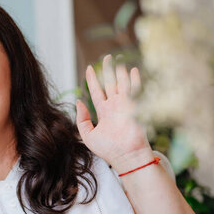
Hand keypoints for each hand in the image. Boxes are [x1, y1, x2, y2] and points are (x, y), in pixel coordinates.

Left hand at [76, 55, 152, 170]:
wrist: (126, 156)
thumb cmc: (108, 149)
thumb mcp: (88, 135)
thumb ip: (82, 119)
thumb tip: (79, 101)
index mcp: (103, 112)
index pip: (96, 91)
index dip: (92, 80)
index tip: (89, 68)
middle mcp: (114, 106)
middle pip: (110, 83)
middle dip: (108, 70)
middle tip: (107, 57)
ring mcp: (125, 105)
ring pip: (121, 83)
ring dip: (120, 71)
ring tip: (118, 59)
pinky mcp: (135, 106)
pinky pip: (135, 90)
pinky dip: (134, 79)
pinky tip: (133, 70)